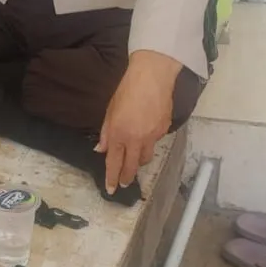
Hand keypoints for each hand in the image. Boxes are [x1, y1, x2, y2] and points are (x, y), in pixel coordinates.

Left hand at [95, 50, 180, 195]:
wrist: (152, 77)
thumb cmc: (127, 90)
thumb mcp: (109, 110)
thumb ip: (106, 132)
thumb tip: (101, 149)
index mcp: (118, 134)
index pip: (114, 163)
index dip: (112, 178)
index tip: (111, 189)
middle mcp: (135, 139)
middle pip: (132, 167)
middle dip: (126, 177)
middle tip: (123, 183)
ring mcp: (152, 136)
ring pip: (146, 158)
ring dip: (139, 161)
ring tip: (134, 160)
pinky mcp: (164, 130)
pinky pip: (155, 142)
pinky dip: (149, 142)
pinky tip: (146, 133)